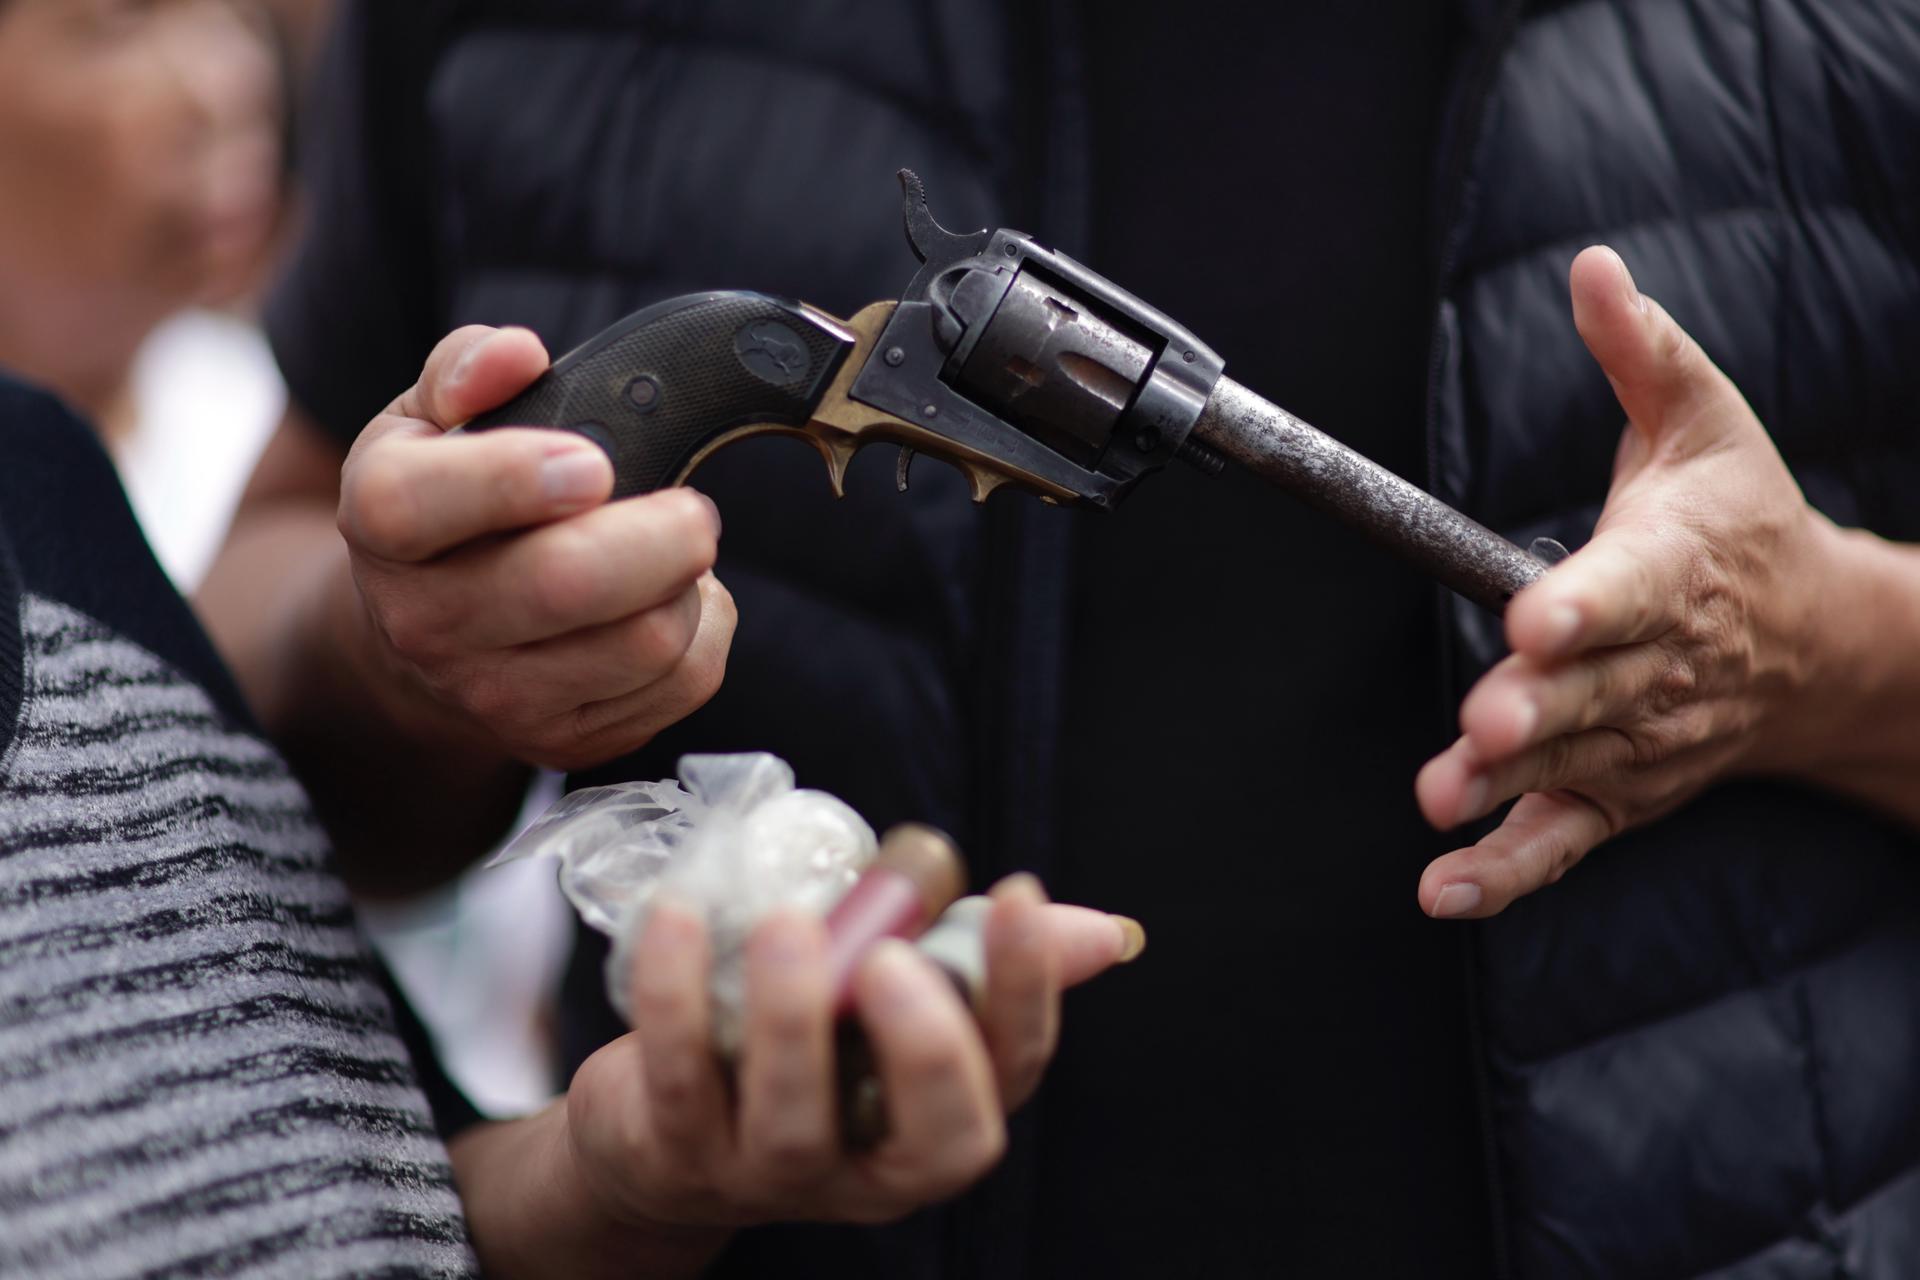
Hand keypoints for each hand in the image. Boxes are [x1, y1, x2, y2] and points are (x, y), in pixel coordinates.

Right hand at [336, 326, 734, 770]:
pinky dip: (706, 631)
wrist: (427, 639)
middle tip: (690, 508)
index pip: (418, 504)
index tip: (592, 463)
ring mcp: (495, 696)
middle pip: (565, 584)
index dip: (512, 477)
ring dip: (689, 585)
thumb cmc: (449, 508)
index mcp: (384, 523)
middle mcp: (426, 622)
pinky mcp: (565, 742)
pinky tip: (672, 603)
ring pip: (646, 641)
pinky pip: (683, 685)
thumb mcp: (430, 422)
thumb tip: (517, 353)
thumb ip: (466, 367)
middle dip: (660, 533)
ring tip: (671, 553)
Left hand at [564, 875, 1140, 1227]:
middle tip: (892, 956)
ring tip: (787, 923)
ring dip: (794, 1018)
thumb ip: (983, 961)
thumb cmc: (804, 1053)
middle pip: (935, 1142)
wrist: (660, 1139)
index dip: (1027, 988)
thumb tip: (1100, 931)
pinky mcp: (679, 1151)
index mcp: (940, 1116)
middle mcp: (873, 1165)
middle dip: (928, 1049)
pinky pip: (683, 1082)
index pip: (1012, 1071)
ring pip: (796, 1123)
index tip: (1014, 891)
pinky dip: (678, 996)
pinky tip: (680, 919)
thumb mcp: (895, 1005)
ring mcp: (774, 1171)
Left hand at [1414, 246, 1850, 918]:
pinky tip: (1444, 888)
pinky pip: (1563, 839)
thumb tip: (1592, 267)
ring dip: (1507, 788)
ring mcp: (1637, 738)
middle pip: (1591, 690)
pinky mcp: (1617, 791)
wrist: (1820, 647)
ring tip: (1446, 801)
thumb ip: (1640, 352)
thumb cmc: (1743, 524)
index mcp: (1671, 567)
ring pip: (1570, 766)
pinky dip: (1508, 871)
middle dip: (1540, 706)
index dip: (1581, 605)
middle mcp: (1655, 663)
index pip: (1626, 588)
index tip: (1535, 616)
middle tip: (1487, 720)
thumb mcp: (1704, 425)